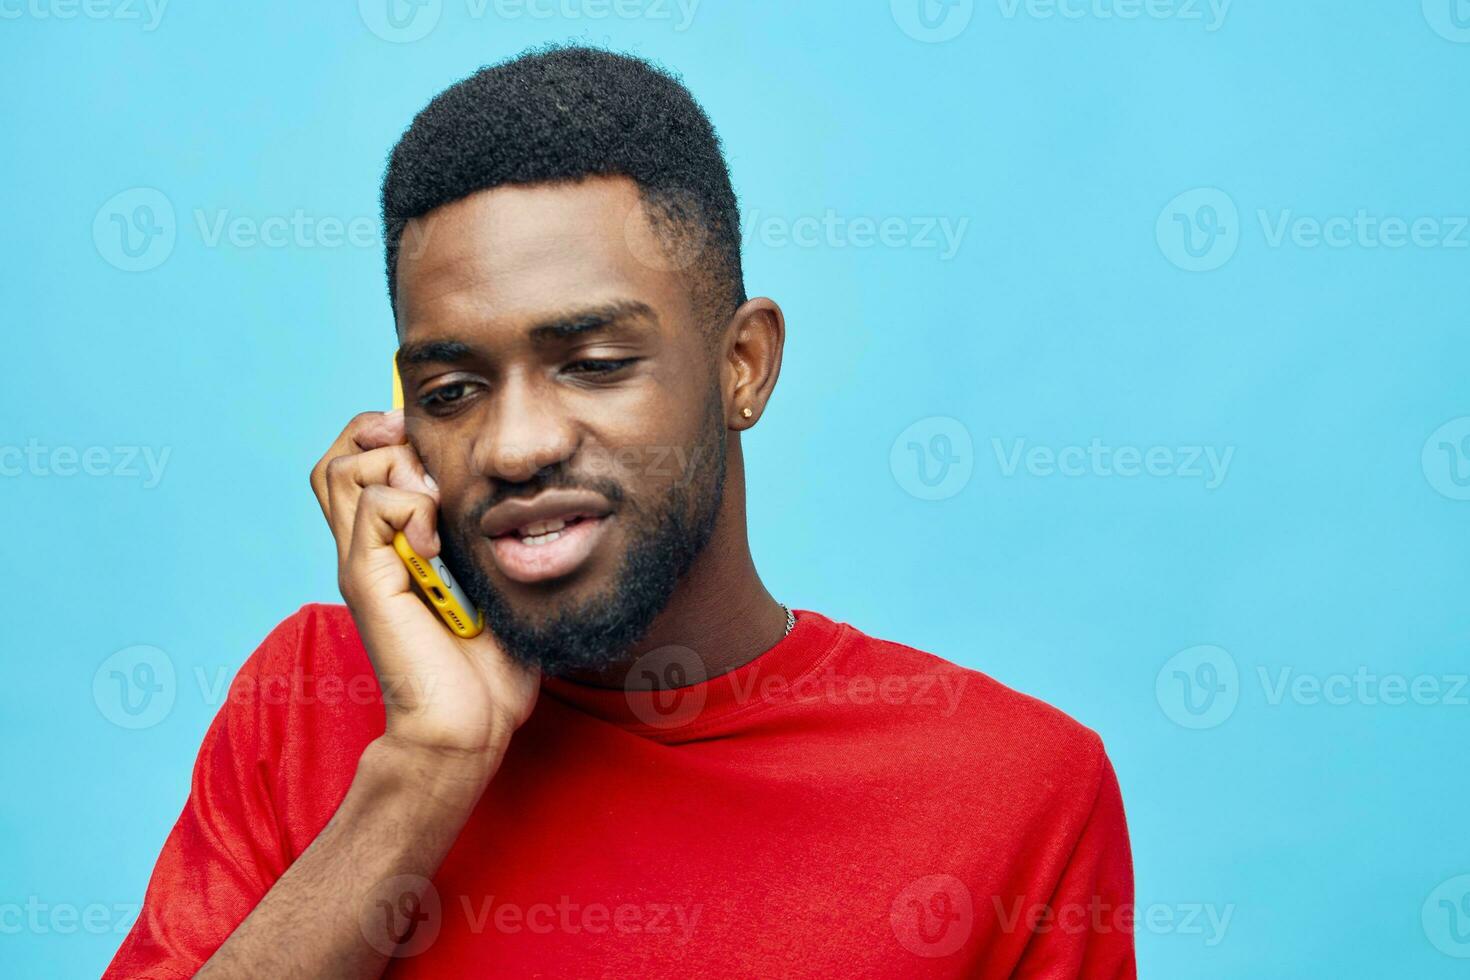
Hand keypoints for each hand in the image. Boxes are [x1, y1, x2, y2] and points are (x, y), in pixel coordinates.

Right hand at [310, 410, 538, 769]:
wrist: (468, 724)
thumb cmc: (489, 663)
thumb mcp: (494, 580)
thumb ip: (485, 535)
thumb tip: (513, 489)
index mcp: (392, 546)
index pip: (356, 463)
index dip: (383, 437)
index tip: (426, 443)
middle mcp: (366, 549)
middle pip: (337, 457)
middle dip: (382, 438)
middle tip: (427, 466)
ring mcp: (362, 563)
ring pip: (345, 469)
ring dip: (398, 469)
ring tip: (434, 505)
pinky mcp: (367, 581)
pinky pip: (374, 507)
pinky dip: (411, 509)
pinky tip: (436, 546)